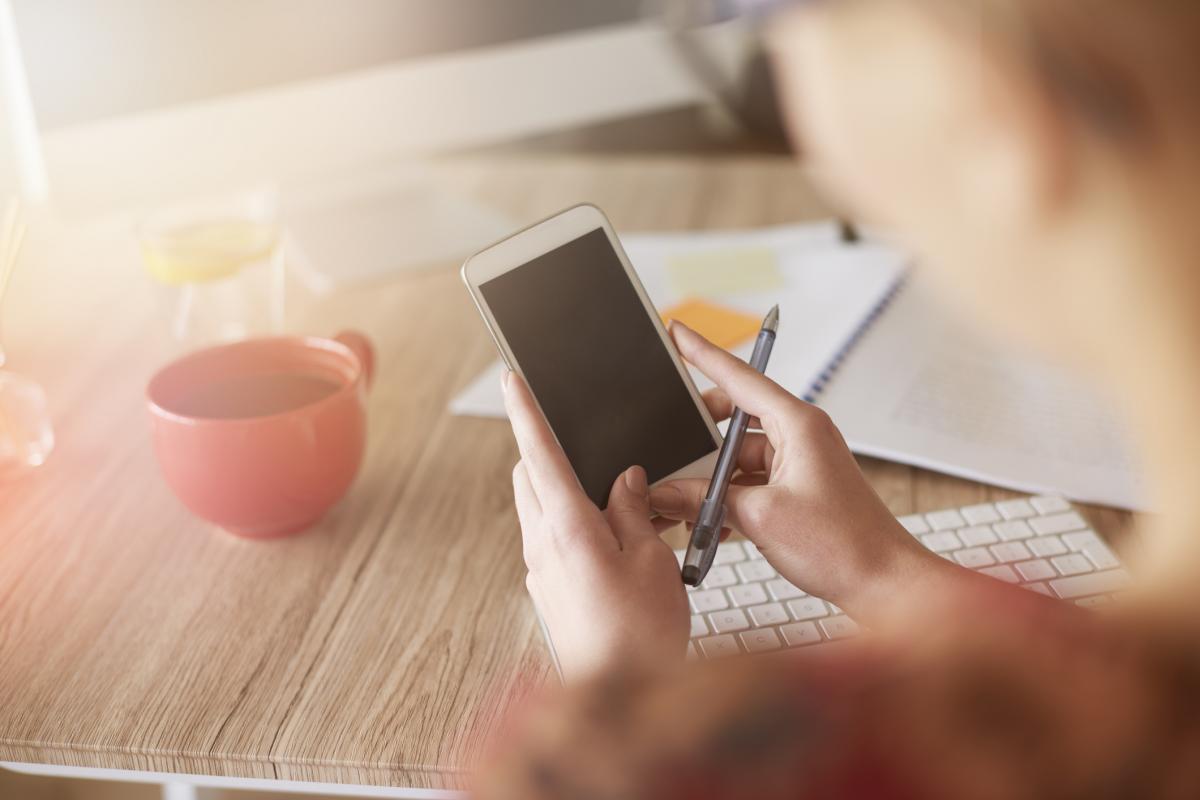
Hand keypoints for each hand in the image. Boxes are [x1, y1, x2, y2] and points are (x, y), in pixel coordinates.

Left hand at [503, 370, 689, 680]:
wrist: (620, 695)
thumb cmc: (642, 635)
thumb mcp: (652, 560)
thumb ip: (632, 510)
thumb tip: (624, 480)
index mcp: (568, 528)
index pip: (539, 454)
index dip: (525, 412)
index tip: (512, 380)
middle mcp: (543, 546)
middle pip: (532, 478)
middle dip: (549, 451)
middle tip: (585, 441)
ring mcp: (541, 571)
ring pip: (541, 509)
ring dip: (565, 490)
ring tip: (620, 500)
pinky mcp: (548, 591)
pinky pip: (552, 540)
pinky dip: (573, 524)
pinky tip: (615, 538)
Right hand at [650, 322, 947, 622]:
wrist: (885, 584)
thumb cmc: (843, 546)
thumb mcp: (760, 517)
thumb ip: (704, 500)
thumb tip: (664, 494)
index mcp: (798, 424)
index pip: (740, 376)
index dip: (702, 353)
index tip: (676, 331)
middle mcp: (801, 436)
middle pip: (733, 418)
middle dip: (697, 435)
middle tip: (667, 446)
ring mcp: (800, 463)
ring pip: (737, 456)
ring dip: (711, 479)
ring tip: (681, 503)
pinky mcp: (798, 489)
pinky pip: (750, 481)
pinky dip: (727, 498)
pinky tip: (707, 523)